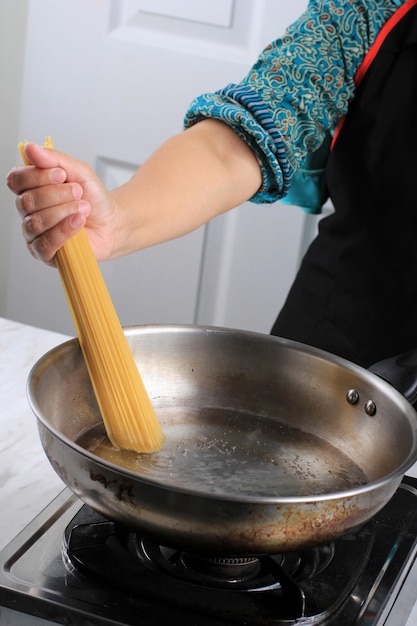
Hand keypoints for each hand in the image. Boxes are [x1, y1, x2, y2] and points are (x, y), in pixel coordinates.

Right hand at [7, 143, 116, 264]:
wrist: (112, 223)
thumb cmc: (93, 198)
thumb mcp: (79, 172)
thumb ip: (55, 159)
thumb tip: (30, 148)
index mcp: (30, 189)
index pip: (16, 180)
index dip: (37, 176)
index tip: (62, 174)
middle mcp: (27, 211)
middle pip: (27, 201)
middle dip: (57, 195)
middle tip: (79, 193)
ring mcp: (33, 234)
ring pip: (36, 222)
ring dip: (63, 212)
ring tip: (83, 207)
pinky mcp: (44, 253)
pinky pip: (45, 243)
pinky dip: (64, 230)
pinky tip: (78, 222)